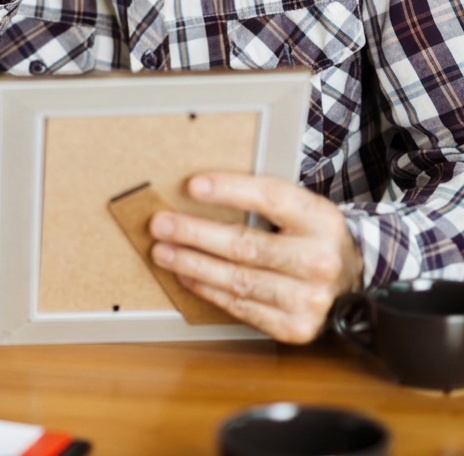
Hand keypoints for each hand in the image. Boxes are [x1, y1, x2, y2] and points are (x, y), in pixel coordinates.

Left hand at [148, 172, 363, 343]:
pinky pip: (241, 307)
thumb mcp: (300, 208)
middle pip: (245, 245)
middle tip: (160, 225)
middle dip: (194, 234)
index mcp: (320, 219)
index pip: (270, 198)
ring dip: (192, 265)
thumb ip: (260, 200)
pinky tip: (187, 276)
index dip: (229, 190)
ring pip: (238, 280)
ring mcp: (310, 299)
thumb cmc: (311, 235)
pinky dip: (208, 291)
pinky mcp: (296, 327)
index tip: (192, 185)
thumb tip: (198, 191)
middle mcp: (319, 260)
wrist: (351, 278)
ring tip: (163, 252)